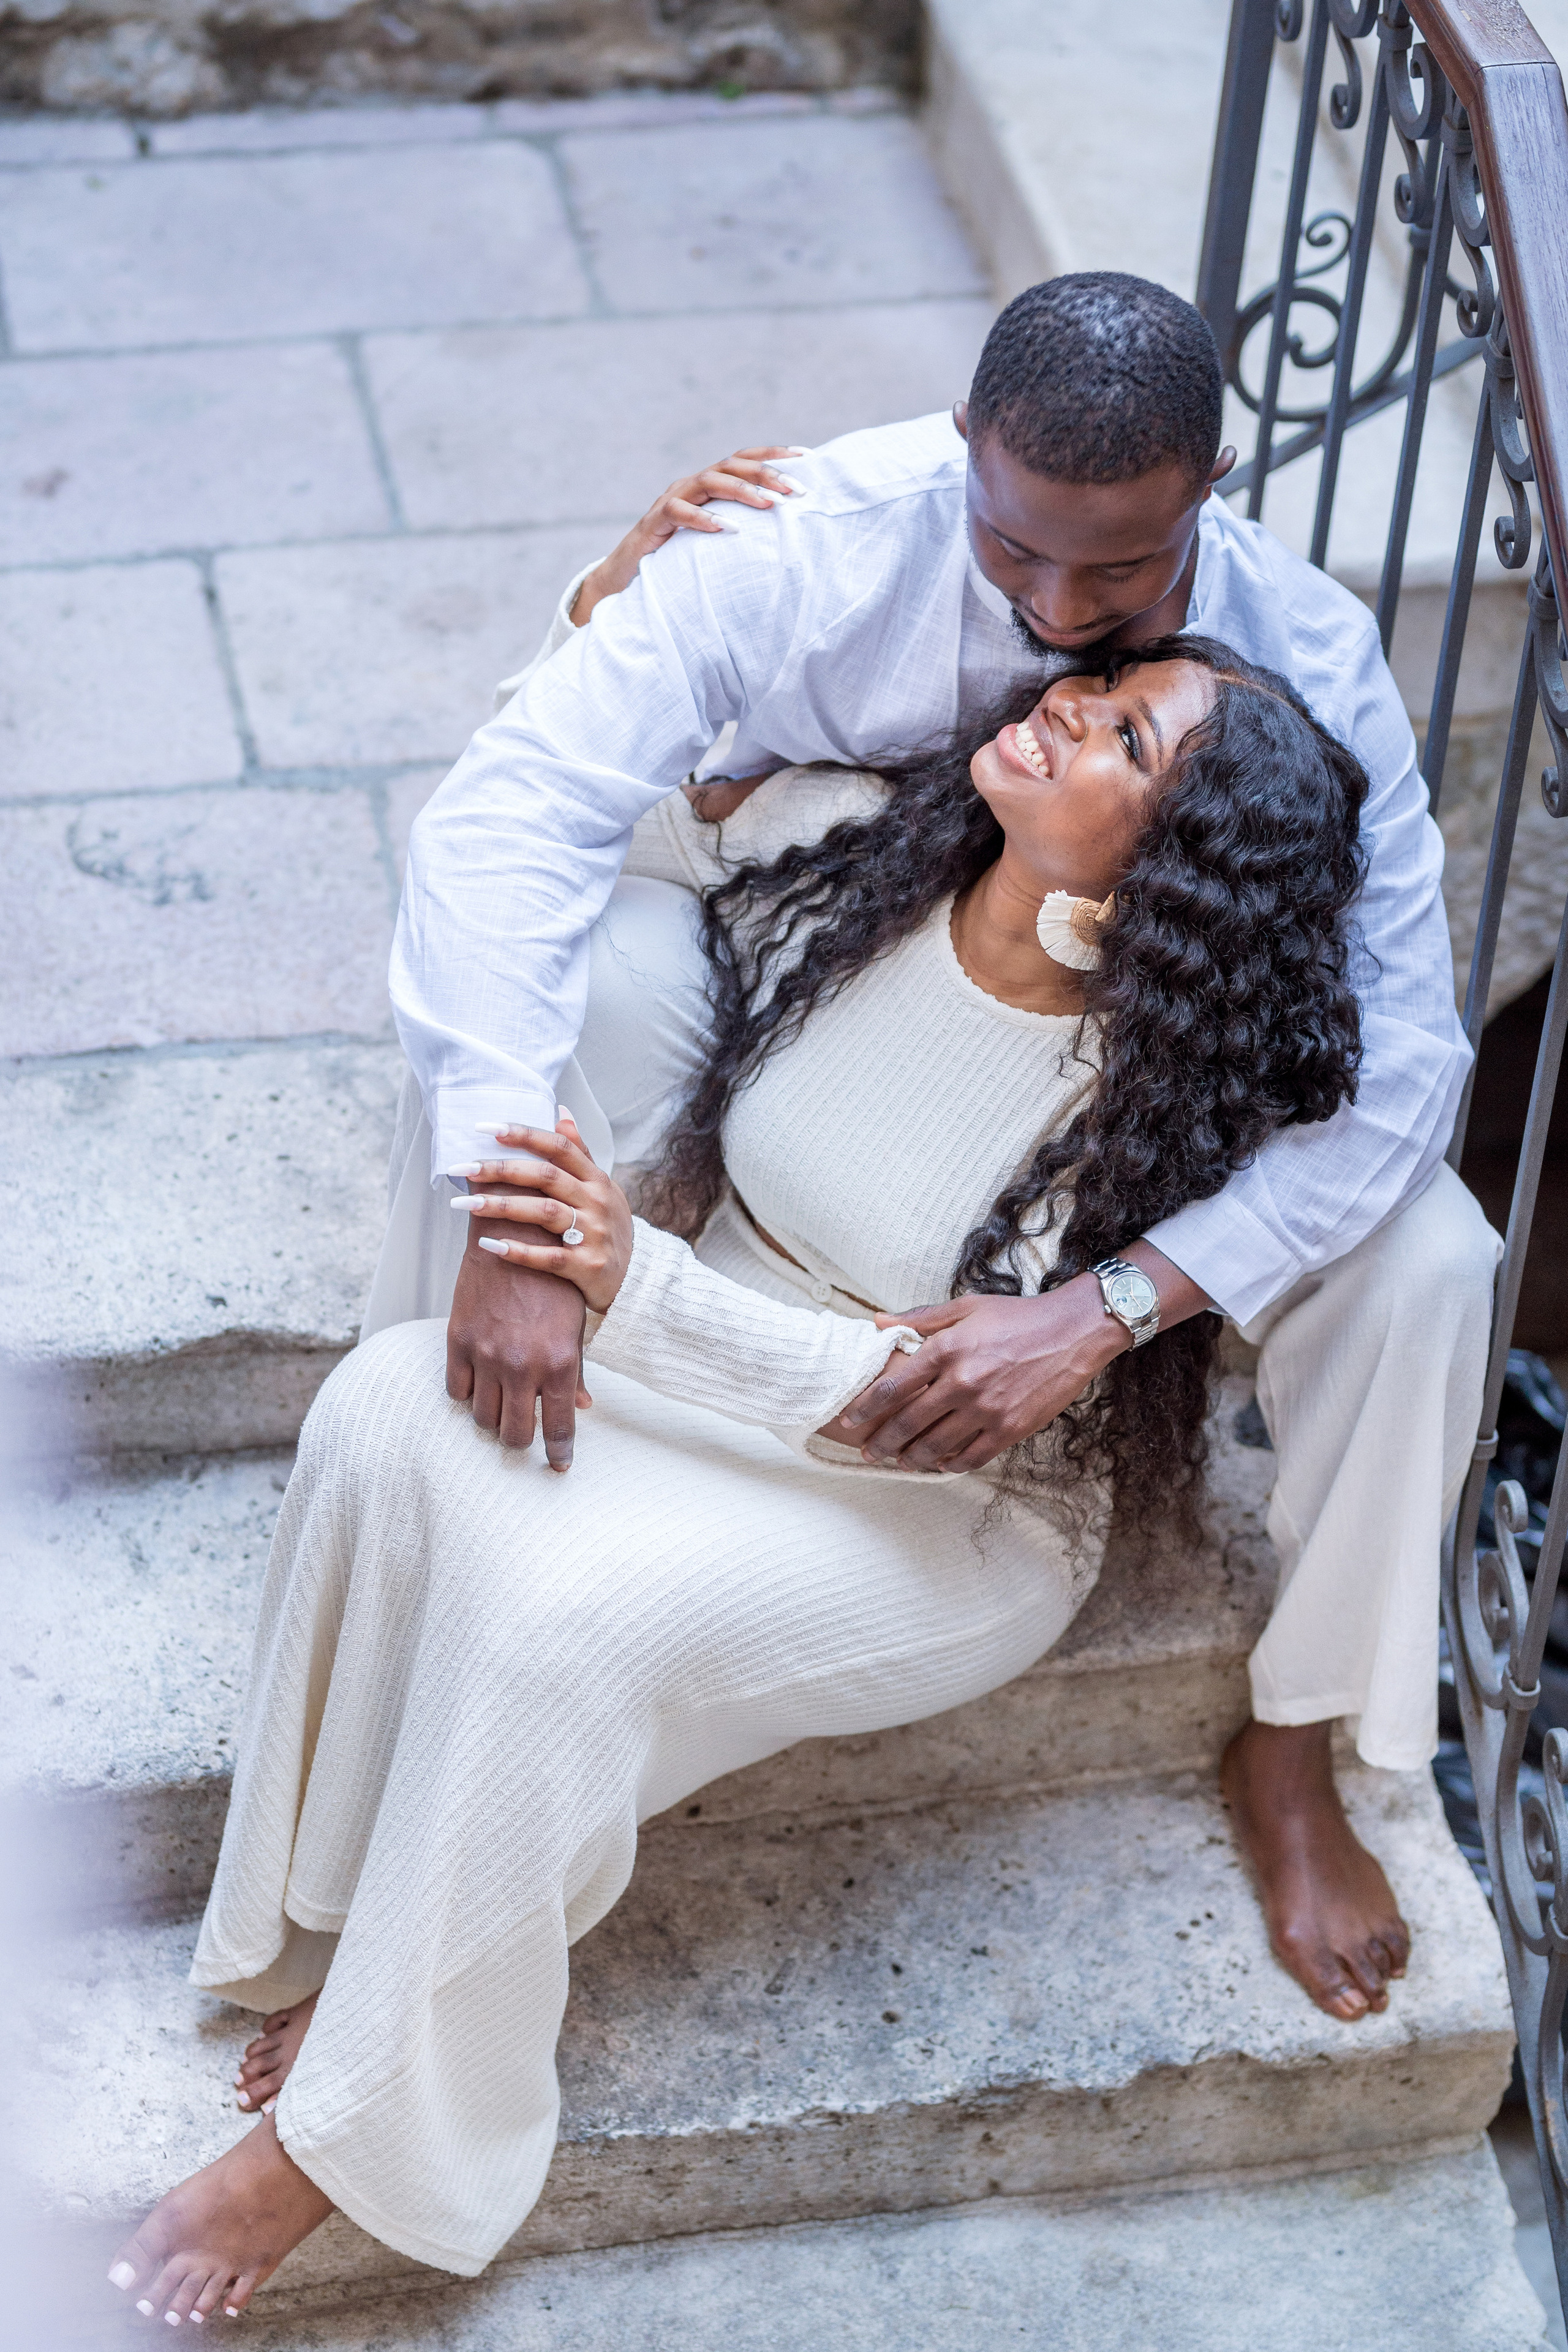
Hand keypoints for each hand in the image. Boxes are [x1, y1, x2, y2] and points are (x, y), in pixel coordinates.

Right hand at [446, 1247, 587, 1470]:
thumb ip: (576, 1371)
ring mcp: (487, 1355)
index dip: (558, 1453)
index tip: (558, 1465)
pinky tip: (479, 1386)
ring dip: (494, 1420)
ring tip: (501, 1409)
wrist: (514, 1234)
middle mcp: (522, 1365)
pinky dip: (468, 1395)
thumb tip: (581, 1408)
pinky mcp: (458, 1341)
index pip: (558, 1428)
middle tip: (525, 1434)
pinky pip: (456, 1391)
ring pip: (483, 1418)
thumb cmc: (554, 1280)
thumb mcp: (575, 1325)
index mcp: (560, 1362)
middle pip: (514, 1433)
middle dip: (522, 1441)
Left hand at [453, 1114, 633, 1313]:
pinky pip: (549, 1257)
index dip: (523, 1134)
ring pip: (544, 1213)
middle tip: (463, 1169)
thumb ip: (580, 1152)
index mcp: (596, 1179)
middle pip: (545, 1176)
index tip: (486, 1128)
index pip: (559, 1147)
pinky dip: (519, 1251)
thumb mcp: (603, 1187)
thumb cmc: (608, 1228)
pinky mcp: (587, 1267)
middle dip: (501, 1169)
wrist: (638, 1279)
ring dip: (502, 1206)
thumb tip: (560, 1110)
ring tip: (466, 1204)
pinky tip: (489, 1244)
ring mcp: (593, 1234)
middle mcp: (596, 1202)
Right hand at [572, 447, 804, 621]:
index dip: (775, 455)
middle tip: (797, 490)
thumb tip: (786, 532)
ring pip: (709, 482)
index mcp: (709, 486)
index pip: (745, 459)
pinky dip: (703, 518)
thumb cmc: (678, 559)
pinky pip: (679, 513)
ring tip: (768, 504)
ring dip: (741, 490)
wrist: (627, 578)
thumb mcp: (716, 542)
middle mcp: (692, 485)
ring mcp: (672, 501)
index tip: (809, 457)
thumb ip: (742, 529)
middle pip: (732, 465)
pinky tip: (726, 528)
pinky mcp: (655, 522)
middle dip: (767, 473)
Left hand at [817, 1279, 1128, 1473]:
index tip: (849, 1421)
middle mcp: (962, 1382)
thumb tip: (876, 1321)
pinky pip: (972, 1457)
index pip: (892, 1387)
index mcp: (946, 1349)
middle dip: (881, 1443)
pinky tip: (941, 1465)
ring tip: (899, 1461)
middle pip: (908, 1423)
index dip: (865, 1408)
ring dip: (911, 1458)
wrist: (1073, 1332)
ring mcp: (987, 1409)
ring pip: (936, 1446)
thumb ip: (919, 1318)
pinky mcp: (1011, 1428)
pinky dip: (951, 1465)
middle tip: (867, 1452)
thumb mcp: (966, 1307)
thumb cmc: (1017, 1317)